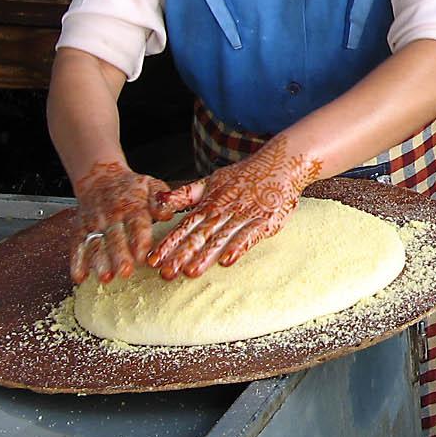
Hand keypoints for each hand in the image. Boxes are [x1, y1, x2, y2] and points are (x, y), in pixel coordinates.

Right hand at [70, 160, 171, 283]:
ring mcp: (94, 223)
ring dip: (99, 262)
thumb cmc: (131, 187)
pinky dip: (76, 262)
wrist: (99, 177)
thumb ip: (160, 201)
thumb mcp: (151, 185)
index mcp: (133, 206)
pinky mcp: (79, 229)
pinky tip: (79, 277)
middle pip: (115, 238)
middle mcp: (112, 216)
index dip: (140, 241)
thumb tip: (168, 214)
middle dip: (120, 256)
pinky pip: (76, 245)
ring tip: (105, 278)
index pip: (136, 224)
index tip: (143, 258)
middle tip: (125, 272)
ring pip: (96, 244)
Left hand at [148, 136, 322, 279]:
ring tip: (191, 273)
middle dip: (182, 254)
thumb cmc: (247, 174)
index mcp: (211, 202)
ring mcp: (245, 215)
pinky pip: (251, 235)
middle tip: (166, 273)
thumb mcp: (213, 180)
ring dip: (206, 255)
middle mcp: (225, 209)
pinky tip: (228, 261)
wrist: (283, 163)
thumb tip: (160, 199)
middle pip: (200, 234)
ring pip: (222, 237)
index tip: (152, 260)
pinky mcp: (266, 220)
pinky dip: (239, 247)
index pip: (185, 225)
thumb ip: (187, 193)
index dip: (168, 243)